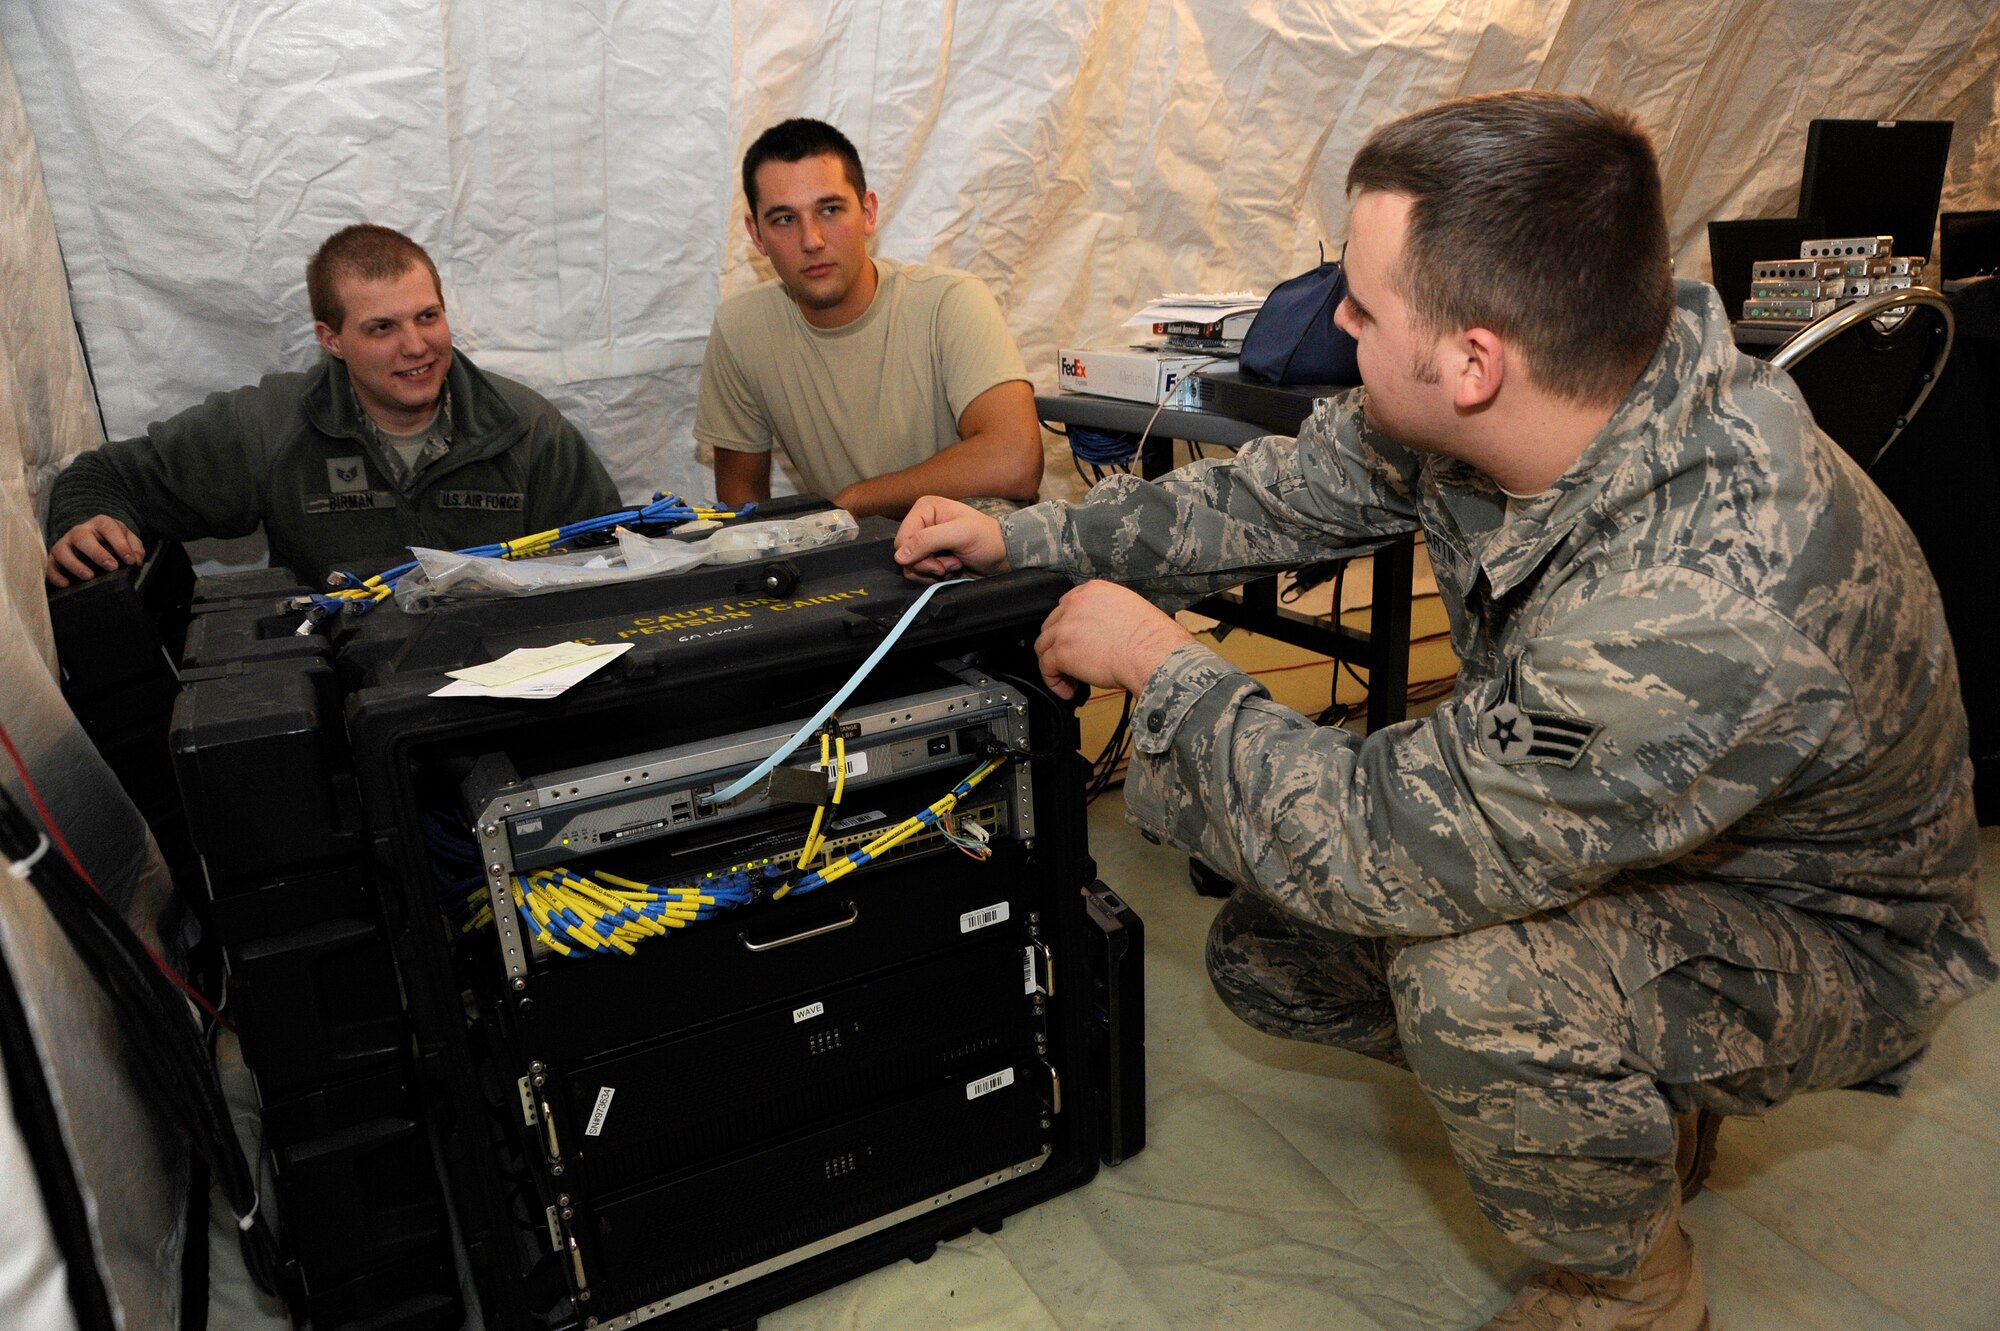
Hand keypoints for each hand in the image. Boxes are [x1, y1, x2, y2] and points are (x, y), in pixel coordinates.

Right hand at [45, 515, 143, 587]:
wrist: (94, 538)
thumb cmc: (113, 540)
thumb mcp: (128, 539)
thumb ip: (135, 548)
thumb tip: (136, 561)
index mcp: (101, 524)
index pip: (109, 528)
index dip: (120, 544)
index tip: (130, 560)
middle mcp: (80, 531)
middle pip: (82, 537)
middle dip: (97, 552)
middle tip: (111, 567)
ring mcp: (65, 543)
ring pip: (62, 549)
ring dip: (74, 564)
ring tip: (89, 576)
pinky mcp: (54, 556)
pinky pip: (50, 564)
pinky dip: (55, 575)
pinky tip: (66, 584)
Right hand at [893, 496, 1009, 581]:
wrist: (1003, 556)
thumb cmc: (987, 539)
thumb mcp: (960, 534)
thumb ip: (927, 540)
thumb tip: (900, 556)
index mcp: (924, 509)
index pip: (902, 538)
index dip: (917, 555)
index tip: (939, 562)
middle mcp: (922, 523)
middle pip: (904, 554)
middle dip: (927, 565)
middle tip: (951, 563)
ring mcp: (925, 542)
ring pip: (910, 566)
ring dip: (932, 572)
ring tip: (955, 564)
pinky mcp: (930, 557)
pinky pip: (919, 573)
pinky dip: (934, 576)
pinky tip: (952, 569)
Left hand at [1033, 580, 1193, 699]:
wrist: (1152, 653)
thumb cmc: (1151, 638)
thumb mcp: (1129, 609)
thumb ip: (1106, 614)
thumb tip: (1101, 632)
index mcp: (1093, 591)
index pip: (1067, 606)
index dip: (1069, 627)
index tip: (1074, 641)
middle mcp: (1075, 604)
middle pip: (1053, 625)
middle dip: (1060, 645)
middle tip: (1072, 662)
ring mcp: (1065, 627)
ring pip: (1044, 645)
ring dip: (1054, 664)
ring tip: (1070, 679)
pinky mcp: (1062, 651)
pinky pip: (1046, 667)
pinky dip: (1054, 681)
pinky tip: (1068, 690)